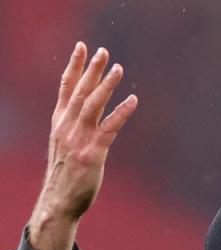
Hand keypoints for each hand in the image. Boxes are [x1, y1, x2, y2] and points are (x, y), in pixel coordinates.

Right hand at [28, 42, 137, 249]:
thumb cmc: (66, 175)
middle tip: (103, 50)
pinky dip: (121, 112)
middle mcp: (67, 127)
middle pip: (80, 91)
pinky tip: (133, 100)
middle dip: (91, 69)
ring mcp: (79, 139)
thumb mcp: (66, 146)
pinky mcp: (93, 153)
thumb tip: (91, 116)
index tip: (81, 47)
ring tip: (118, 68)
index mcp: (59, 123)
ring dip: (106, 85)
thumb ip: (76, 128)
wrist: (59, 201)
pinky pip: (109, 128)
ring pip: (92, 104)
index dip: (74, 66)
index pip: (66, 87)